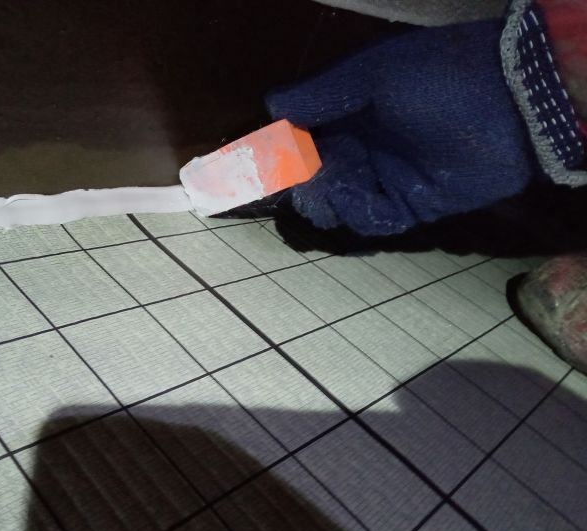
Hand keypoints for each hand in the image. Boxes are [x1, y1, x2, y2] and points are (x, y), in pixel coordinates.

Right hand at [267, 21, 535, 235]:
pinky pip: (374, 219)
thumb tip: (270, 105)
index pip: (304, 137)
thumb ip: (321, 94)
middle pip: (317, 176)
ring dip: (328, 198)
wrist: (512, 104)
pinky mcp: (413, 205)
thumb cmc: (439, 78)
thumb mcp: (374, 75)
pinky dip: (359, 213)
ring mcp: (389, 178)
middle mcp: (367, 146)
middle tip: (295, 179)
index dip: (279, 151)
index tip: (254, 163)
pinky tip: (357, 198)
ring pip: (341, 203)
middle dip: (300, 181)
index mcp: (354, 113)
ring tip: (330, 185)